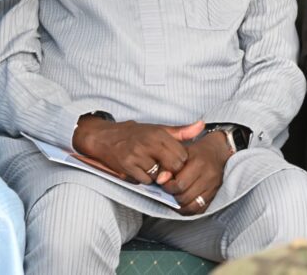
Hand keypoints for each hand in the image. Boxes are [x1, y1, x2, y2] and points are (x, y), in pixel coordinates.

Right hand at [72, 117, 203, 184]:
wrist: (105, 138)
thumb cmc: (136, 134)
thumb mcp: (159, 129)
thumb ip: (181, 131)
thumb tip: (201, 126)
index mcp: (159, 134)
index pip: (181, 156)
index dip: (181, 163)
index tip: (176, 163)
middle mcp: (148, 144)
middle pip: (172, 167)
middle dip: (171, 171)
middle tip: (165, 168)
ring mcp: (136, 156)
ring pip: (157, 176)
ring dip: (156, 176)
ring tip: (150, 167)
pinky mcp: (126, 167)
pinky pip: (143, 181)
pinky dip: (144, 179)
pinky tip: (140, 170)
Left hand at [161, 131, 230, 214]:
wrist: (217, 152)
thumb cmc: (197, 152)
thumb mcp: (182, 152)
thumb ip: (169, 165)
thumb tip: (160, 180)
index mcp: (199, 164)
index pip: (180, 184)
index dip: (168, 187)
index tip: (163, 183)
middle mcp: (208, 177)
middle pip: (185, 197)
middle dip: (172, 196)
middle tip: (168, 191)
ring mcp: (213, 188)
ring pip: (192, 206)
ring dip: (179, 205)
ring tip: (174, 198)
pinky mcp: (214, 195)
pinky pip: (200, 210)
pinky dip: (189, 210)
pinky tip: (182, 204)